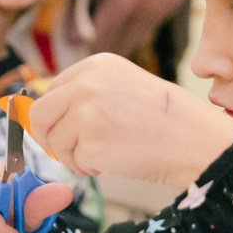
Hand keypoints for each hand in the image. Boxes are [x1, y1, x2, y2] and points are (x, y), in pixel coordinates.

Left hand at [29, 52, 232, 191]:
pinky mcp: (90, 143)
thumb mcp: (123, 86)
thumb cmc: (163, 118)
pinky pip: (74, 161)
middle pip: (39, 114)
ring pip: (55, 142)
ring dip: (73, 156)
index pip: (50, 90)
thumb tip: (43, 113)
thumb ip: (87, 92)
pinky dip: (89, 167)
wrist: (193, 139)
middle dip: (48, 137)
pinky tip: (113, 161)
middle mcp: (86, 84)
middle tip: (65, 151)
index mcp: (96, 65)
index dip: (51, 115)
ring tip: (103, 156)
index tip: (56, 130)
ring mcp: (86, 113)